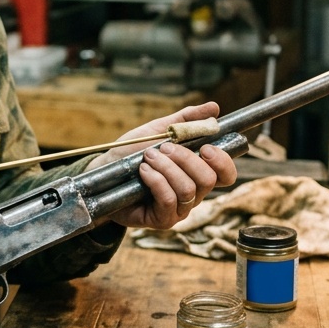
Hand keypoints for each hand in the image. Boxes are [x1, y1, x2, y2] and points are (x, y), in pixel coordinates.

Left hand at [85, 101, 236, 229]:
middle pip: (208, 180)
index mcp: (196, 172)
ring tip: (148, 157)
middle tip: (165, 148)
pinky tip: (144, 171)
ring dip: (167, 168)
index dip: (223, 162)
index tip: (205, 147)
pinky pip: (169, 200)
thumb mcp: (160, 130)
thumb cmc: (131, 152)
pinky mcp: (162, 219)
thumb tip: (214, 107)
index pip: (225, 175)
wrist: (102, 172)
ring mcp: (179, 209)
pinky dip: (156, 181)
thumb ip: (186, 120)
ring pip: (188, 190)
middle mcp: (193, 193)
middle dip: (186, 159)